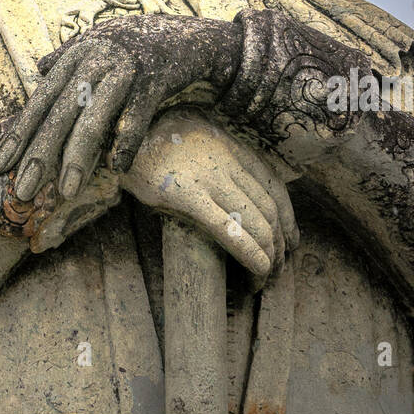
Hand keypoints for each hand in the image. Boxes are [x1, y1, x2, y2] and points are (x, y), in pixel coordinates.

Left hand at [0, 14, 241, 201]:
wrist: (187, 37)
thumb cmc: (137, 45)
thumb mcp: (98, 42)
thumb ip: (67, 55)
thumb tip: (39, 68)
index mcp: (77, 55)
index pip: (41, 99)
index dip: (20, 132)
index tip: (0, 164)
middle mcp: (96, 60)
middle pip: (61, 113)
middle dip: (40, 153)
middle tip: (23, 190)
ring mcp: (125, 70)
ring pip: (93, 118)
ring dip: (78, 156)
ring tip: (66, 190)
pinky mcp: (153, 82)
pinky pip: (135, 117)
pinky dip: (125, 142)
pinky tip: (115, 166)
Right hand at [121, 111, 298, 290]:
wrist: (122, 134)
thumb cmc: (157, 145)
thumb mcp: (197, 145)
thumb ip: (221, 164)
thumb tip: (240, 200)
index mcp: (232, 148)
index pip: (274, 188)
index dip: (289, 219)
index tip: (291, 242)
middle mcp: (227, 161)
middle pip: (270, 210)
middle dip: (280, 245)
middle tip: (277, 269)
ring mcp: (209, 178)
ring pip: (258, 222)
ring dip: (269, 257)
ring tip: (263, 278)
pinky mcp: (187, 195)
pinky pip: (230, 230)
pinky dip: (251, 255)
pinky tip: (255, 274)